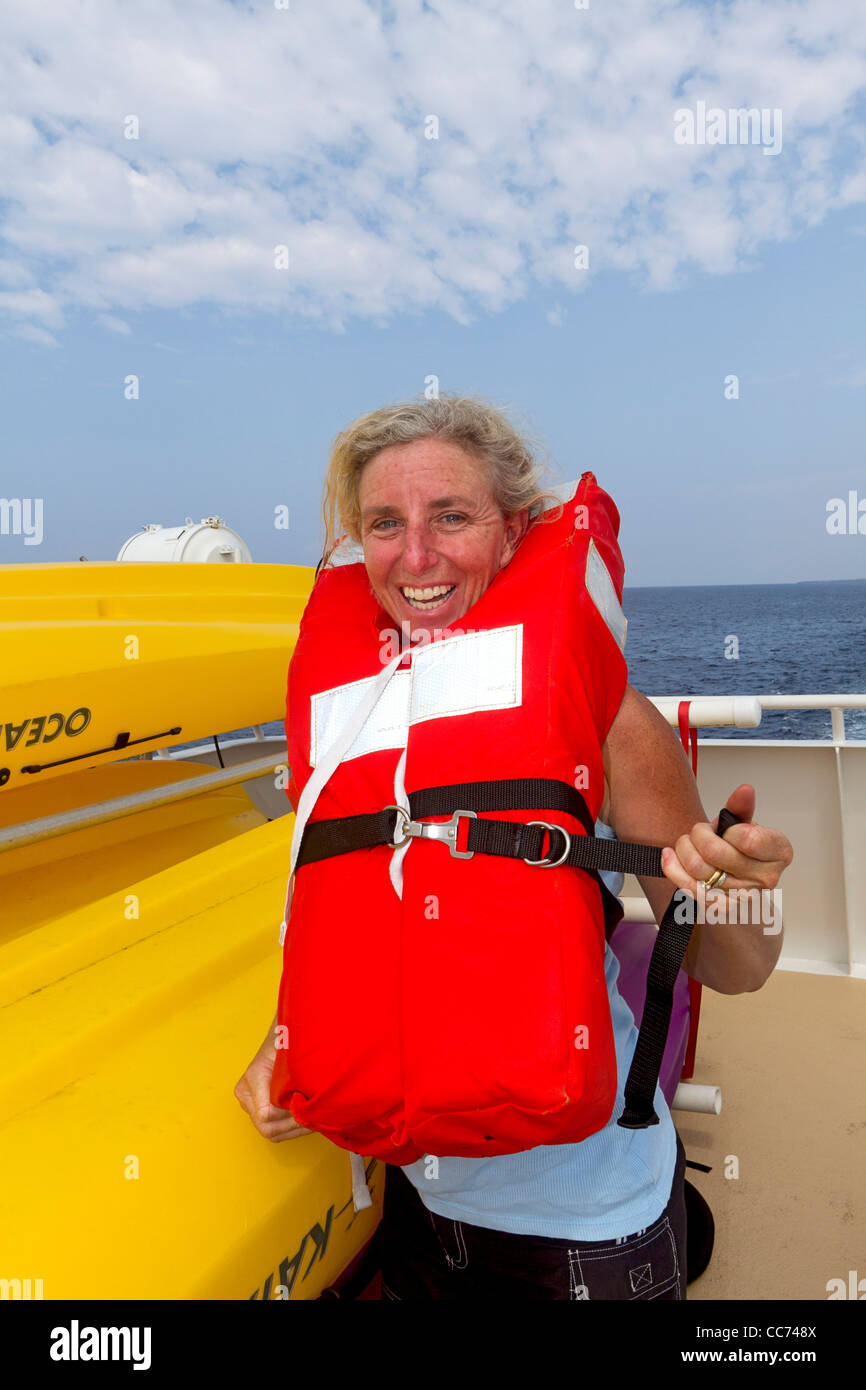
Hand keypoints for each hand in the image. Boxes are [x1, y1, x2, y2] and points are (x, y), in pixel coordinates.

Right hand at [234, 1020, 314, 1142]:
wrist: (285, 1036)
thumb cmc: (290, 1042)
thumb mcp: (291, 1055)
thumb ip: (290, 1077)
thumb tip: (294, 1102)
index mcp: (252, 1079)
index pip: (267, 1114)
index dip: (289, 1114)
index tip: (308, 1106)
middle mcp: (247, 1095)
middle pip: (268, 1128)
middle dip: (293, 1125)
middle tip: (312, 1117)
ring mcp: (251, 1105)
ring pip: (272, 1133)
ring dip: (295, 1129)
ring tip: (312, 1118)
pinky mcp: (260, 1110)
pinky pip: (275, 1130)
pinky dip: (293, 1129)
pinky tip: (307, 1121)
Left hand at [660, 783, 792, 897]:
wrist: (739, 882)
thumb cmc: (742, 850)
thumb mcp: (745, 824)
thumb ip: (741, 807)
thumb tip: (744, 790)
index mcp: (779, 853)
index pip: (748, 839)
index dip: (729, 830)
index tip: (728, 830)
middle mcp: (765, 878)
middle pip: (716, 853)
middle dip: (700, 834)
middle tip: (701, 832)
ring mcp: (742, 896)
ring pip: (698, 868)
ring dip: (685, 849)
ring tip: (689, 843)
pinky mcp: (718, 907)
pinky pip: (687, 886)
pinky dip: (673, 867)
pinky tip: (670, 856)